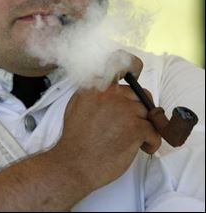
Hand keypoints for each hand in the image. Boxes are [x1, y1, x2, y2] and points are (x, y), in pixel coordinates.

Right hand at [53, 54, 160, 191]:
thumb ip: (93, 90)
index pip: (119, 63)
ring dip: (146, 127)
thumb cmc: (75, 138)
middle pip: (139, 94)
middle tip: (136, 123)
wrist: (73, 164)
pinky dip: (152, 141)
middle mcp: (111, 94)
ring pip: (148, 113)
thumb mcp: (77, 103)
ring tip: (138, 140)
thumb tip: (109, 86)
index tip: (137, 72)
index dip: (133, 65)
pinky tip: (144, 147)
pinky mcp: (134, 128)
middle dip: (141, 108)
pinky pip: (154, 131)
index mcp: (96, 86)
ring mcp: (124, 110)